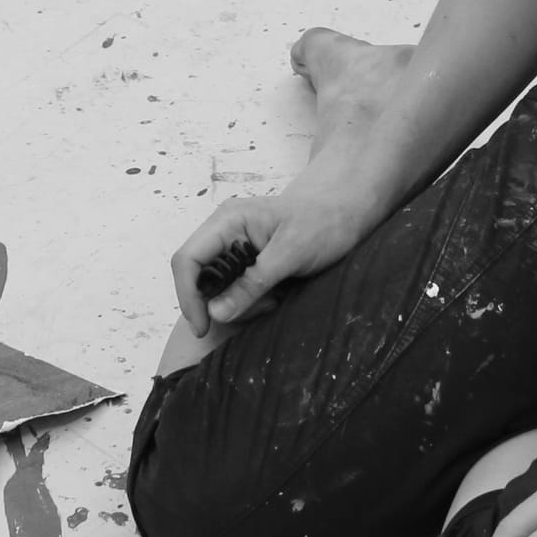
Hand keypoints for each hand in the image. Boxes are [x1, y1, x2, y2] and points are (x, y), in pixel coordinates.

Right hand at [169, 185, 363, 333]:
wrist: (348, 210)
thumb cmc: (325, 221)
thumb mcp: (291, 253)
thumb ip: (254, 282)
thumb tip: (215, 312)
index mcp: (227, 221)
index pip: (187, 260)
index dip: (189, 296)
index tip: (204, 326)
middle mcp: (224, 232)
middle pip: (199, 278)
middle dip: (220, 302)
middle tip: (259, 309)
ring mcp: (235, 246)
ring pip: (217, 288)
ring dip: (240, 303)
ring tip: (274, 299)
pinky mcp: (248, 260)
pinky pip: (235, 289)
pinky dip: (250, 300)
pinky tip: (276, 296)